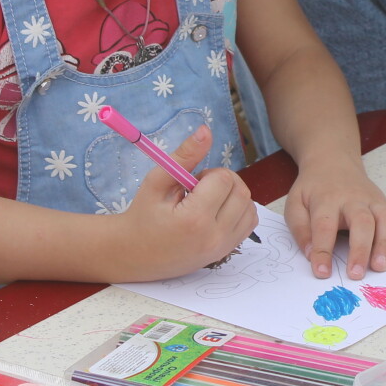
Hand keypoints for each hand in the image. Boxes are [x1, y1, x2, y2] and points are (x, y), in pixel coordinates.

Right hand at [120, 126, 259, 277]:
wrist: (135, 254)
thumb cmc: (143, 215)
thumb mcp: (157, 181)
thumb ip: (184, 155)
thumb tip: (206, 130)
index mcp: (194, 219)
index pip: (223, 180)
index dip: (208, 174)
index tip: (190, 182)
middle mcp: (214, 236)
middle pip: (241, 191)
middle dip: (223, 181)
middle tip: (199, 189)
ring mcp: (223, 248)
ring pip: (250, 206)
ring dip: (233, 195)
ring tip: (207, 201)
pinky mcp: (227, 252)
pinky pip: (250, 222)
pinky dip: (239, 210)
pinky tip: (217, 211)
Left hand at [284, 155, 385, 280]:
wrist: (333, 161)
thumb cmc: (314, 188)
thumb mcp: (295, 203)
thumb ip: (300, 228)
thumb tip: (310, 255)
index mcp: (326, 199)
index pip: (325, 226)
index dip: (323, 250)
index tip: (322, 272)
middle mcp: (353, 199)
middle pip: (362, 222)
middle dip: (360, 249)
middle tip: (356, 274)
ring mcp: (372, 201)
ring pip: (385, 220)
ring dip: (385, 244)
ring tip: (380, 267)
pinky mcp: (385, 204)